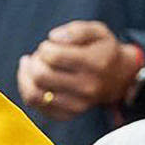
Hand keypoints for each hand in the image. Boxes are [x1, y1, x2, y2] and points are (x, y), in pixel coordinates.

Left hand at [18, 21, 136, 120]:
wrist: (118, 78)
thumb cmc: (102, 50)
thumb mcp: (97, 31)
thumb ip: (76, 30)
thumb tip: (54, 37)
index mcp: (95, 64)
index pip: (54, 57)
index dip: (45, 48)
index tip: (50, 46)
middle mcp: (87, 87)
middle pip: (41, 76)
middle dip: (35, 62)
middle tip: (41, 57)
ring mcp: (77, 105)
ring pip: (33, 94)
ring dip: (26, 76)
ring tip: (33, 66)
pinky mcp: (67, 114)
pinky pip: (35, 104)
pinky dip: (27, 89)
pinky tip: (33, 78)